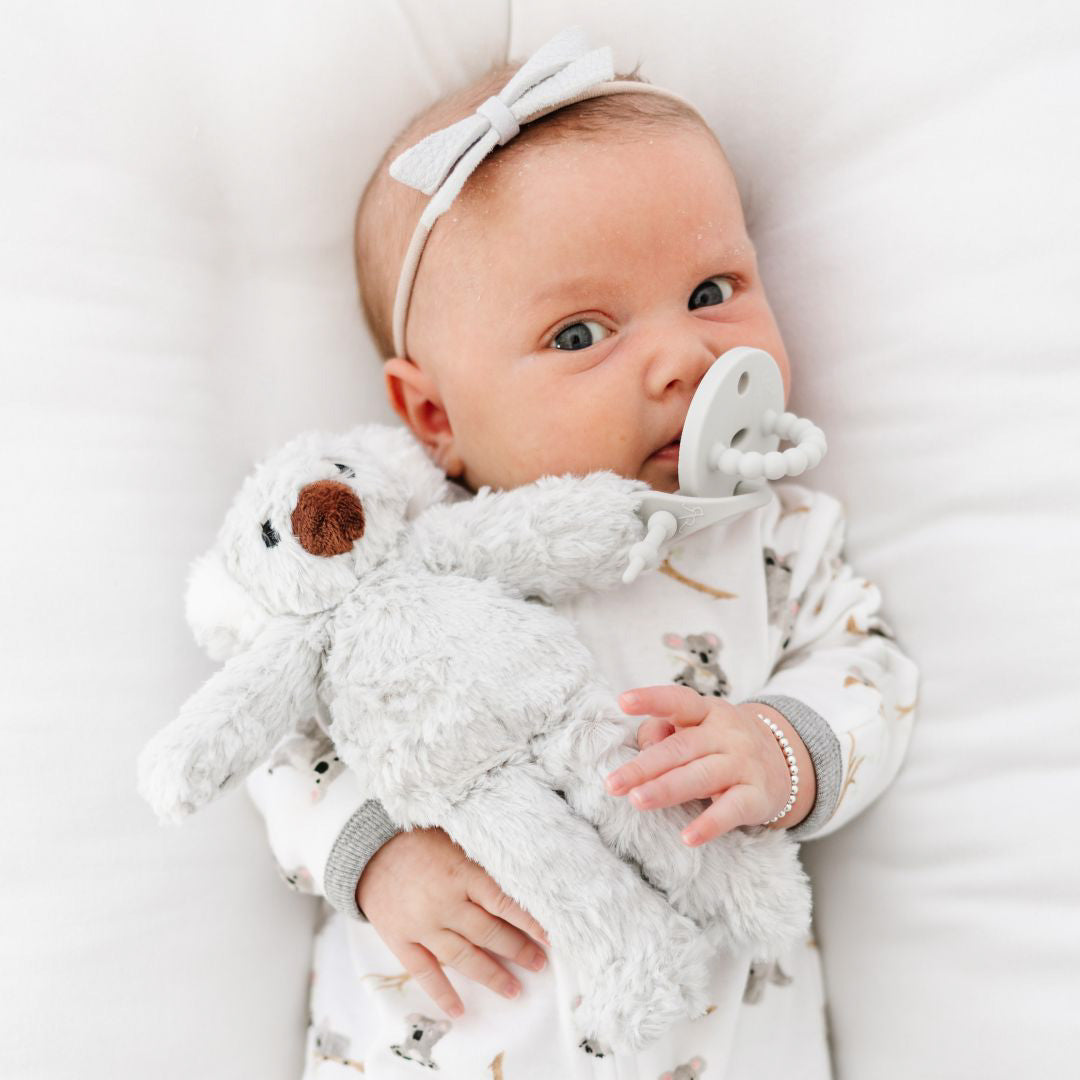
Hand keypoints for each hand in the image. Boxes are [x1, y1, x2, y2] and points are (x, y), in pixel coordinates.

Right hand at [356, 827, 548, 1018]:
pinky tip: (460, 1010)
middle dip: (518, 950)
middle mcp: (444, 903)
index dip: (530, 921)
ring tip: (515, 991)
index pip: (505, 901)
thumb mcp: (456, 838)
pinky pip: (424, 972)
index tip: (552, 935)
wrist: (368, 849)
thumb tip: (522, 872)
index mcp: (462, 873)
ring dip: (491, 975)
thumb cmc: (420, 839)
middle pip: (488, 932)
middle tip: (540, 964)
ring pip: (463, 956)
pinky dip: (442, 993)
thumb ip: (483, 858)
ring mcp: (422, 925)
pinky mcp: (401, 940)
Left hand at [604, 685, 813, 843]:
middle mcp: (726, 734)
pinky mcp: (757, 796)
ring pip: (701, 776)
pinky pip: (732, 810)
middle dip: (644, 766)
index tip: (623, 702)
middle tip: (613, 783)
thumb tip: (642, 747)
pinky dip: (710, 824)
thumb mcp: (697, 728)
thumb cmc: (722, 743)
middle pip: (681, 748)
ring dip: (667, 789)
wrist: (787, 762)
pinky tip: (687, 838)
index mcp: (707, 711)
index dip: (652, 699)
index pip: (678, 700)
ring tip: (637, 801)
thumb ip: (664, 732)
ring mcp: (743, 764)